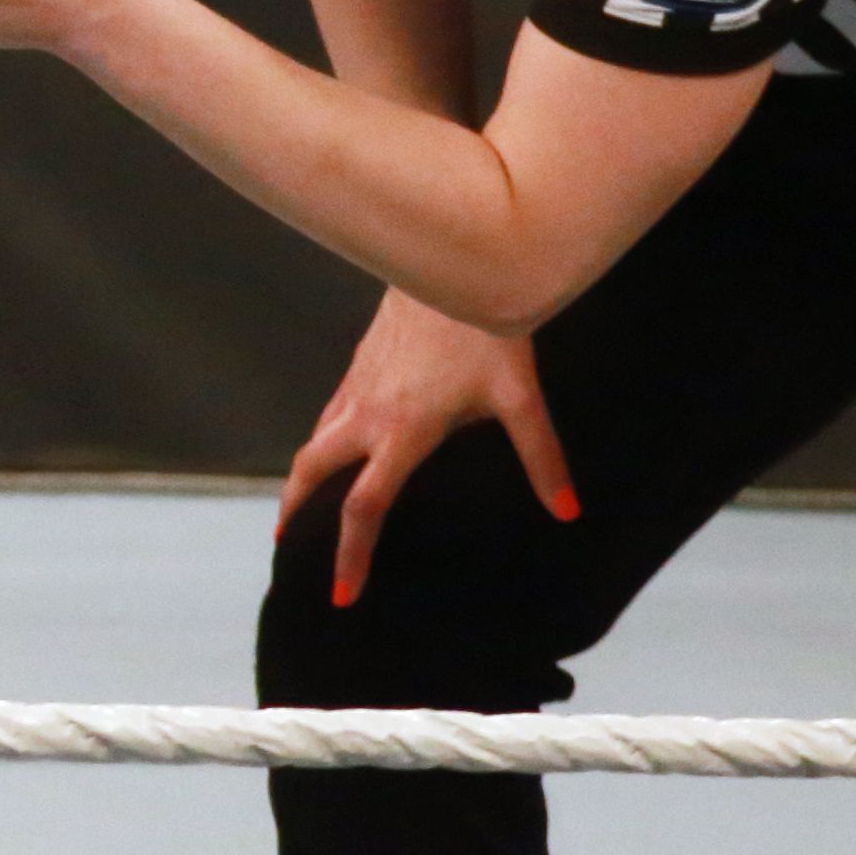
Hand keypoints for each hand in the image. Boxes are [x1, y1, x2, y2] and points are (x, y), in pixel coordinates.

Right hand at [278, 290, 576, 606]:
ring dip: (303, 475)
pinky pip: (330, 411)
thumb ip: (542, 458)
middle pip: (312, 472)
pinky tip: (339, 441)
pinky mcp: (360, 361)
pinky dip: (322, 438)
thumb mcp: (520, 397)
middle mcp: (368, 413)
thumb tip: (567, 512)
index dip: (352, 554)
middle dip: (296, 513)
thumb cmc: (488, 328)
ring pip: (314, 438)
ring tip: (303, 501)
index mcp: (403, 432)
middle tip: (288, 546)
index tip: (344, 593)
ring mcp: (358, 384)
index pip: (365, 506)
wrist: (453, 261)